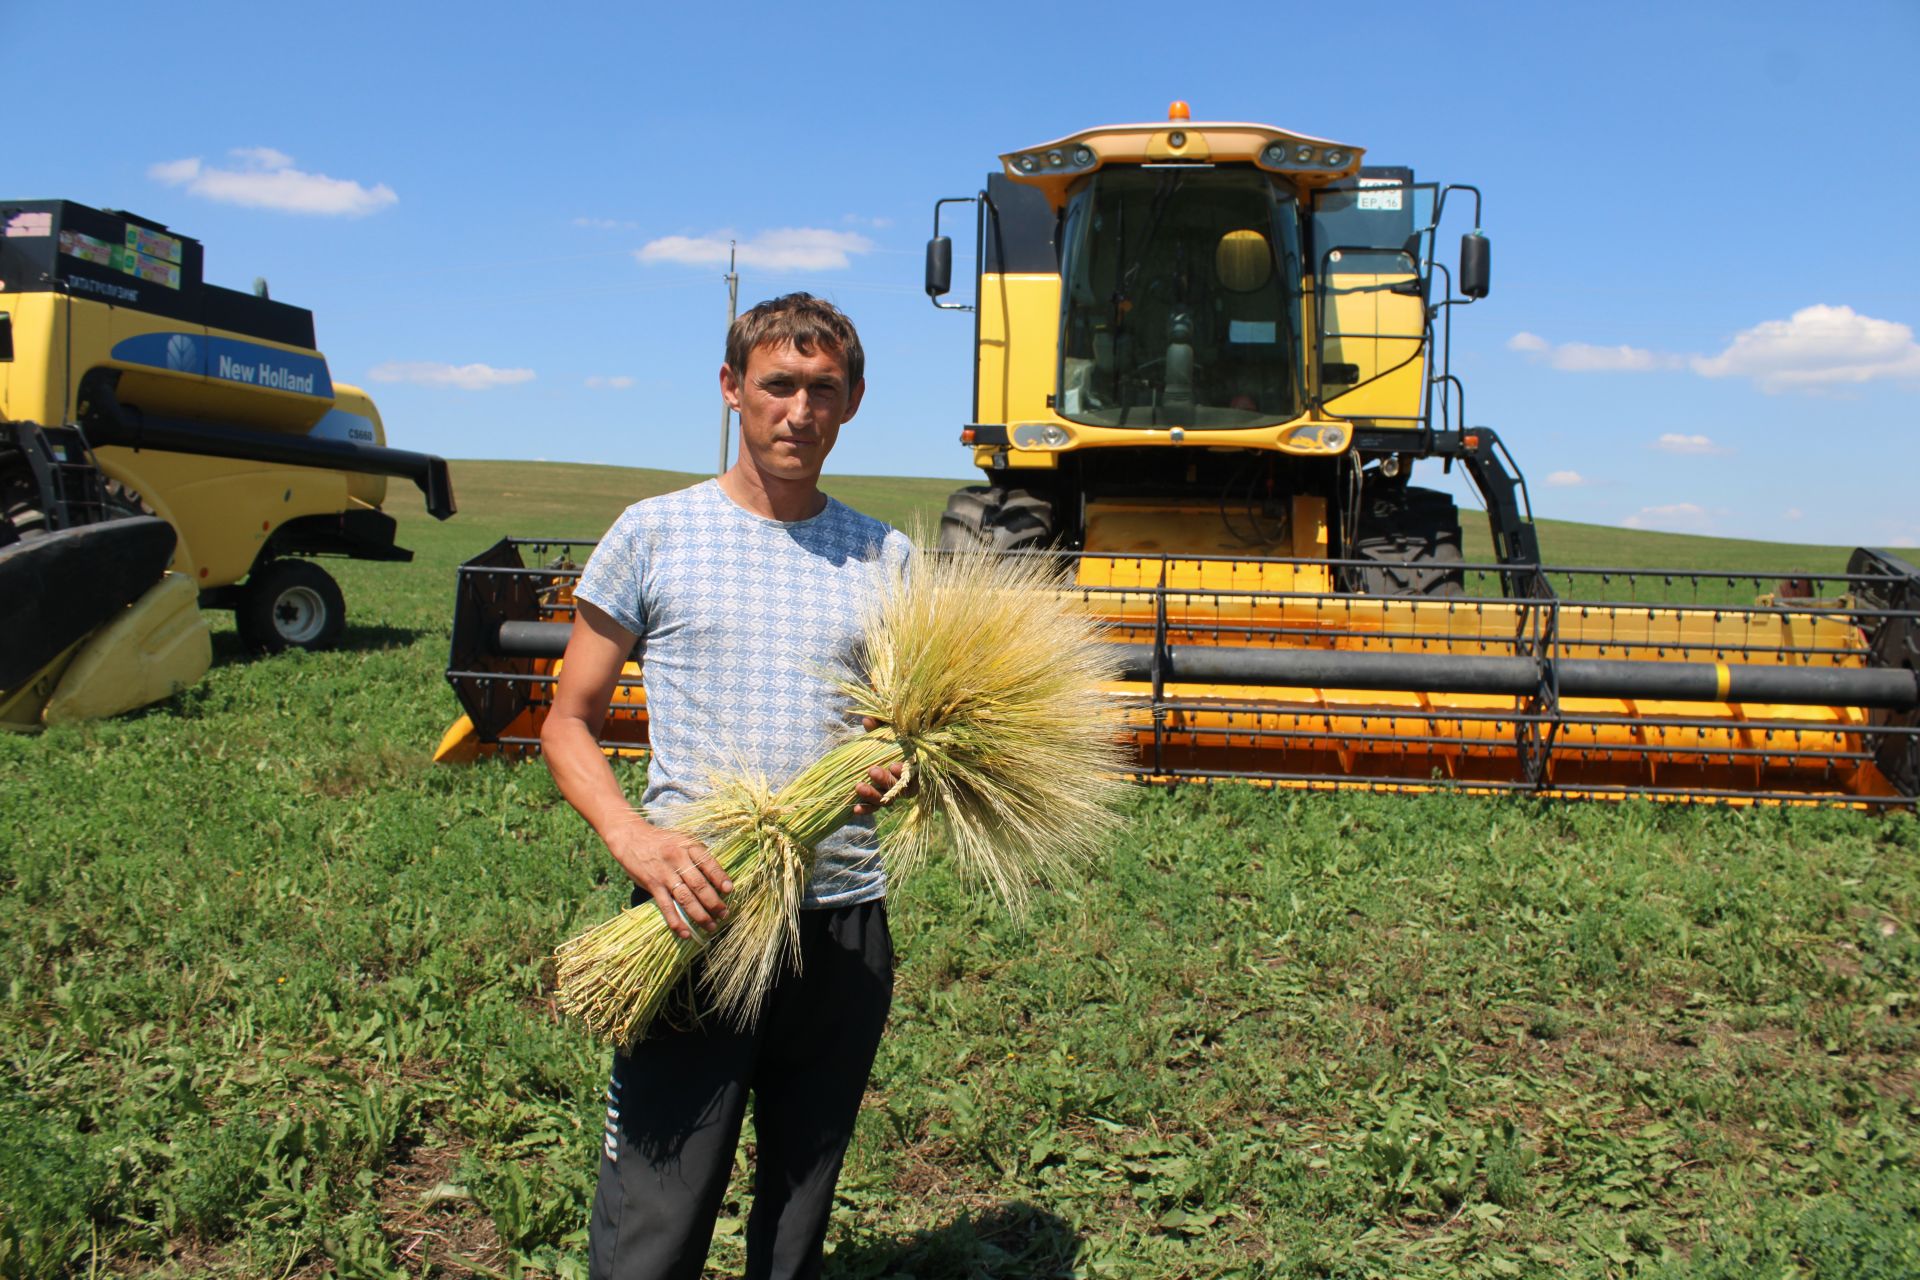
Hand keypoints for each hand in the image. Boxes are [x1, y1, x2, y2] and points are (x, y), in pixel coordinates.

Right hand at [608, 814, 731, 939]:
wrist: (631, 837)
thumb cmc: (662, 841)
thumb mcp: (682, 840)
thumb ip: (697, 857)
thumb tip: (716, 878)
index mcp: (689, 846)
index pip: (708, 863)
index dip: (720, 878)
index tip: (729, 890)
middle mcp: (678, 859)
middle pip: (699, 885)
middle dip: (714, 902)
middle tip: (724, 914)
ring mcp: (664, 874)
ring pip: (685, 898)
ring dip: (700, 915)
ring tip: (711, 926)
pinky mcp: (652, 885)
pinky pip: (666, 907)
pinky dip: (676, 921)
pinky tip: (685, 933)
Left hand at [852, 717, 911, 815]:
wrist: (897, 756)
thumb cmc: (897, 741)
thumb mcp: (891, 732)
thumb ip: (881, 726)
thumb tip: (866, 720)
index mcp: (911, 766)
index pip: (910, 772)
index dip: (902, 771)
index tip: (894, 765)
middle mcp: (904, 782)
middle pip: (897, 786)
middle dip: (884, 779)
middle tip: (872, 771)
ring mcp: (893, 793)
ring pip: (885, 799)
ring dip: (872, 795)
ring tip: (858, 787)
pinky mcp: (882, 800)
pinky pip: (875, 807)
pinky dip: (866, 808)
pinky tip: (855, 809)